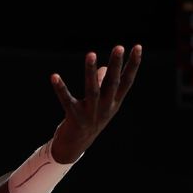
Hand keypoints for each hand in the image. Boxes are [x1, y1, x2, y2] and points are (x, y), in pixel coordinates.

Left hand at [49, 44, 140, 162]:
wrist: (75, 146)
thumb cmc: (88, 120)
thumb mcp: (99, 104)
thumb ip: (102, 85)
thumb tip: (102, 67)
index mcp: (114, 102)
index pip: (127, 81)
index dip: (133, 64)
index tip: (138, 46)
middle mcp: (105, 107)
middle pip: (112, 83)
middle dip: (116, 64)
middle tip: (119, 47)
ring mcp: (90, 113)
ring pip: (92, 89)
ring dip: (91, 72)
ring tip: (91, 54)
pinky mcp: (74, 117)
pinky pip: (66, 100)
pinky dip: (60, 88)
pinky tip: (54, 76)